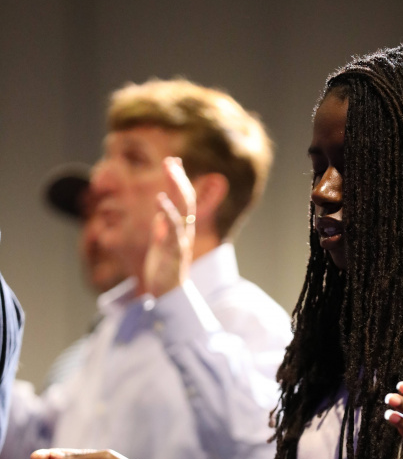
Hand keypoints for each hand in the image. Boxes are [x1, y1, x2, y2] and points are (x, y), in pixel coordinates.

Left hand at [144, 157, 195, 297]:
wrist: (167, 298)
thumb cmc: (164, 273)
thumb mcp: (161, 246)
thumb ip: (162, 229)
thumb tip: (160, 214)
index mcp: (181, 229)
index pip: (184, 200)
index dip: (179, 180)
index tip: (172, 161)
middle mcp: (185, 232)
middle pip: (187, 199)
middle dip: (179, 178)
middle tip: (170, 160)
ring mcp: (181, 241)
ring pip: (184, 209)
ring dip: (177, 186)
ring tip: (169, 168)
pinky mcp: (174, 252)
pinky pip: (173, 229)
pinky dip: (168, 212)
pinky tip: (161, 198)